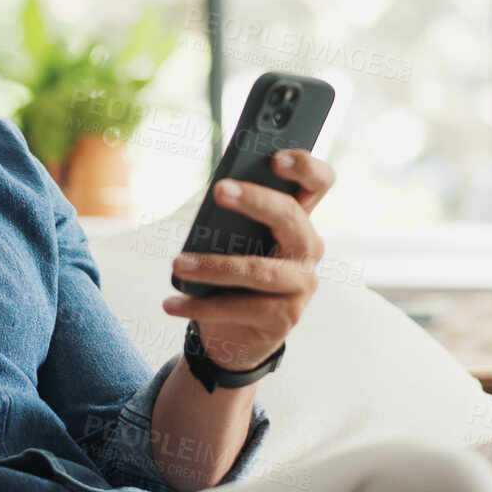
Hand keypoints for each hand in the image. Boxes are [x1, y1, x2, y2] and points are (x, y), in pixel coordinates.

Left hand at [162, 149, 336, 370]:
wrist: (235, 333)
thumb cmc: (232, 276)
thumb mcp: (232, 240)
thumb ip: (231, 215)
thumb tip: (216, 192)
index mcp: (298, 220)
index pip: (318, 183)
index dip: (304, 166)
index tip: (275, 158)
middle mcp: (308, 250)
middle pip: (290, 217)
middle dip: (254, 200)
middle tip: (219, 190)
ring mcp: (301, 285)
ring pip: (259, 269)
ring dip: (213, 266)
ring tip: (177, 263)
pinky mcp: (286, 318)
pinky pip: (240, 307)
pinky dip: (200, 304)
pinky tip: (172, 302)